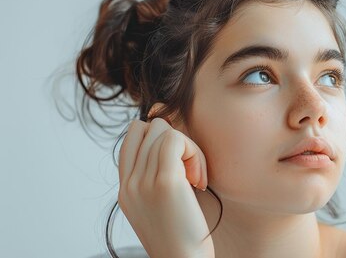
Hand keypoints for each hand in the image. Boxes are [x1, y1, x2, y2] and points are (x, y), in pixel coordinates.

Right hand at [118, 117, 214, 257]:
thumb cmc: (182, 238)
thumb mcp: (158, 206)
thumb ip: (154, 179)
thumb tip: (170, 143)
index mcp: (125, 189)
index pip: (132, 136)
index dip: (159, 139)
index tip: (178, 165)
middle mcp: (129, 184)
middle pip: (150, 128)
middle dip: (176, 142)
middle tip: (190, 173)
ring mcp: (143, 182)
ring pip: (164, 130)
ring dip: (189, 149)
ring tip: (196, 180)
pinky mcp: (164, 182)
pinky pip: (176, 139)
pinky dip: (194, 153)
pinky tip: (199, 181)